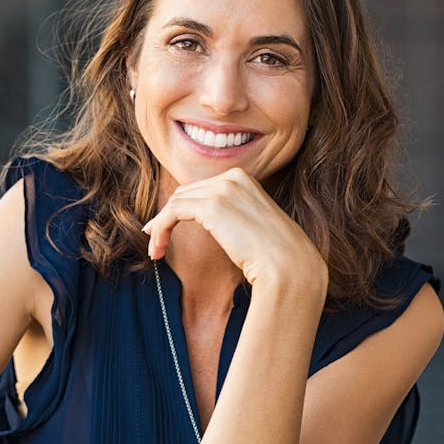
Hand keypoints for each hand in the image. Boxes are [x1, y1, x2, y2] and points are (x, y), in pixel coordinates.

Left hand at [143, 167, 327, 288]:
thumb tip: (210, 222)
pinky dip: (160, 229)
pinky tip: (158, 249)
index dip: (180, 208)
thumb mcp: (252, 225)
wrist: (288, 266)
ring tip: (155, 251)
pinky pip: (172, 213)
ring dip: (160, 227)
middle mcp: (233, 177)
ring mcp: (222, 189)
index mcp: (244, 178)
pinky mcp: (211, 206)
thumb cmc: (275, 255)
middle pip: (186, 193)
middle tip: (155, 240)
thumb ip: (231, 216)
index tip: (166, 229)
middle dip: (166, 216)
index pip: (201, 189)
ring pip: (175, 202)